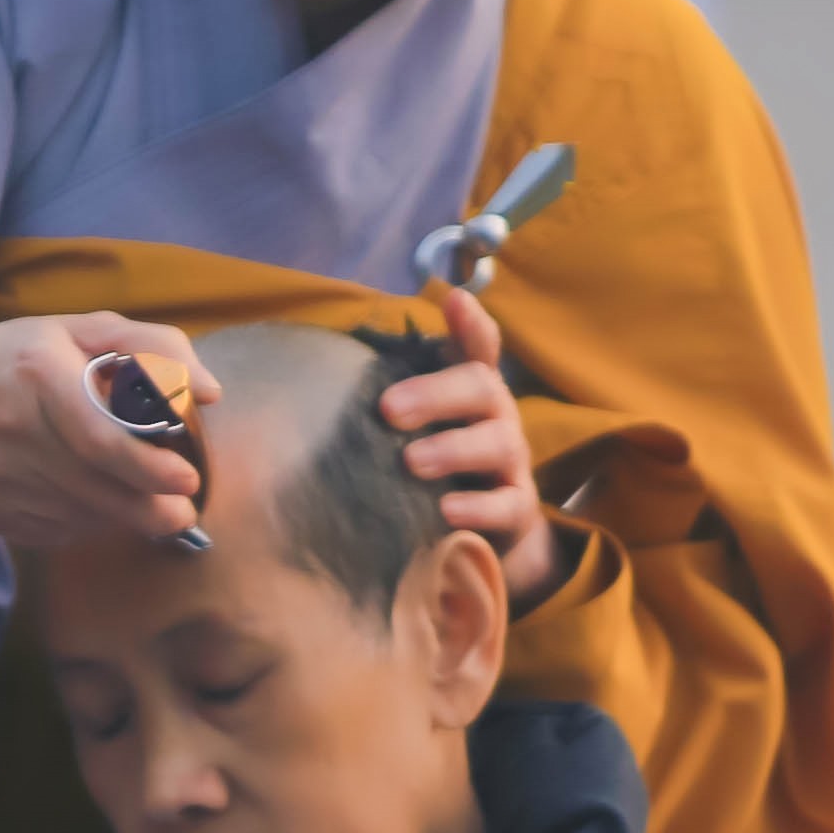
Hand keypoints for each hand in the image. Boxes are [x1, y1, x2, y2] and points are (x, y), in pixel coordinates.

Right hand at [0, 316, 213, 567]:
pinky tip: (87, 499)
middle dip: (148, 509)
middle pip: (94, 488)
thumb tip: (209, 393)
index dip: (147, 467)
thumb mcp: (82, 330)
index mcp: (37, 371)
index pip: (99, 437)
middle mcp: (6, 427)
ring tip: (137, 501)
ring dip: (118, 514)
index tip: (185, 480)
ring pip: (78, 514)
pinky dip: (84, 522)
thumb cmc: (25, 361)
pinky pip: (53, 529)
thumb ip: (155, 348)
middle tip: (181, 513)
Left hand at [381, 282, 559, 604]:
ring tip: (412, 461)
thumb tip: (318, 373)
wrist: (478, 533)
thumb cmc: (435, 466)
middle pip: (482, 386)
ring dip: (453, 449)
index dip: (470, 323)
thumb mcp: (414, 427)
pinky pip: (506, 506)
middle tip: (387, 409)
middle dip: (435, 393)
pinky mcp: (516, 509)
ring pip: (498, 443)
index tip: (454, 299)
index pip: (479, 346)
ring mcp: (511, 462)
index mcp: (471, 390)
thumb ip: (386, 396)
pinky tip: (446, 511)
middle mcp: (496, 417)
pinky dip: (477, 508)